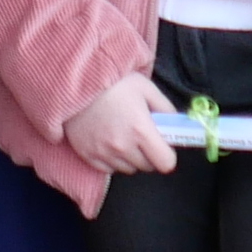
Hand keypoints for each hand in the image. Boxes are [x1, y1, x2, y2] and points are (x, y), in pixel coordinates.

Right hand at [59, 76, 175, 186]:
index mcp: (141, 130)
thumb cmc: (113, 83)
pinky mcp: (88, 156)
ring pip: (128, 169)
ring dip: (131, 158)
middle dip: (149, 154)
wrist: (74, 82)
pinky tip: (108, 142)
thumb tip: (176, 124)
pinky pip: (109, 169)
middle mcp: (123, 147)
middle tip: (142, 137)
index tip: (163, 146)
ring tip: (123, 137)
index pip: (165, 163)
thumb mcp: (145, 88)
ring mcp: (104, 153)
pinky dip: (112, 160)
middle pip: (147, 167)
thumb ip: (165, 108)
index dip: (167, 155)